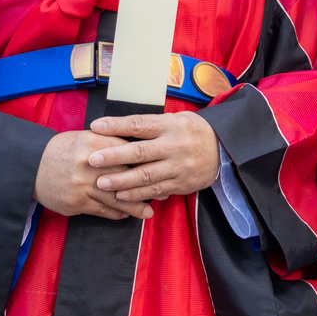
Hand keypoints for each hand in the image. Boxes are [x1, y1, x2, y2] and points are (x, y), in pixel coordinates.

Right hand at [36, 130, 153, 220]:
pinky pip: (102, 210)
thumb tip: (139, 149)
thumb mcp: (85, 137)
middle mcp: (89, 164)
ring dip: (134, 206)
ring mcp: (83, 185)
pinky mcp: (76, 202)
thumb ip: (110, 141)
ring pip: (116, 198)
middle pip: (125, 177)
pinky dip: (116, 213)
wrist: (32, 166)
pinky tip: (125, 214)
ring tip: (148, 212)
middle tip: (163, 193)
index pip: (127, 153)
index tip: (161, 169)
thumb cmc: (63, 150)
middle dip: (146, 186)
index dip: (146, 163)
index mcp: (94, 143)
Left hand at [84, 111, 220, 203]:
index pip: (139, 124)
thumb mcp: (175, 120)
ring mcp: (178, 167)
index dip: (117, 125)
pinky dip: (138, 194)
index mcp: (170, 126)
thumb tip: (118, 128)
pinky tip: (121, 195)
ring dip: (122, 180)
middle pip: (140, 152)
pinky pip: (157, 190)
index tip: (96, 126)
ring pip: (146, 176)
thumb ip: (150, 125)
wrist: (224, 150)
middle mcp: (174, 146)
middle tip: (92, 159)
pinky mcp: (182, 184)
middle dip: (114, 156)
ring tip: (101, 182)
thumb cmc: (192, 131)